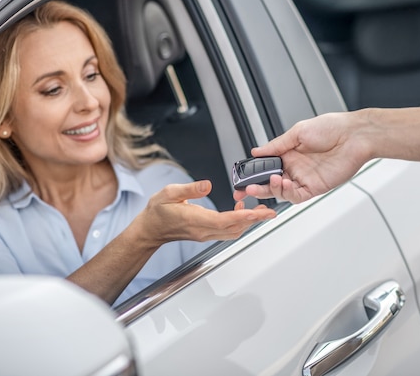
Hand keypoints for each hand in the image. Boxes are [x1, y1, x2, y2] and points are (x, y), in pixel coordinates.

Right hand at [133, 180, 276, 246]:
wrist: (150, 229)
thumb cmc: (157, 212)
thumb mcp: (169, 193)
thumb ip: (189, 189)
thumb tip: (207, 184)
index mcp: (195, 220)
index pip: (224, 220)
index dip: (243, 216)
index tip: (257, 211)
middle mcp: (203, 230)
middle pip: (234, 228)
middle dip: (254, 220)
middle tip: (269, 211)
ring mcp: (205, 234)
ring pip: (233, 231)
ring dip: (248, 222)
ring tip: (260, 210)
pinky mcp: (206, 233)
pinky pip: (227, 230)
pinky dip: (239, 221)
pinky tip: (241, 209)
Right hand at [233, 112, 368, 202]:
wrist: (355, 135)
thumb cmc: (332, 128)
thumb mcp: (298, 132)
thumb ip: (276, 145)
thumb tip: (257, 151)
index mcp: (289, 153)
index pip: (266, 167)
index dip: (253, 174)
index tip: (241, 177)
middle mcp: (295, 167)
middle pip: (270, 182)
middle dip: (255, 187)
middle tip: (243, 190)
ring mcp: (305, 178)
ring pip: (281, 191)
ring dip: (270, 190)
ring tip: (268, 182)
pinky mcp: (315, 187)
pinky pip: (296, 195)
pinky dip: (286, 193)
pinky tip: (282, 184)